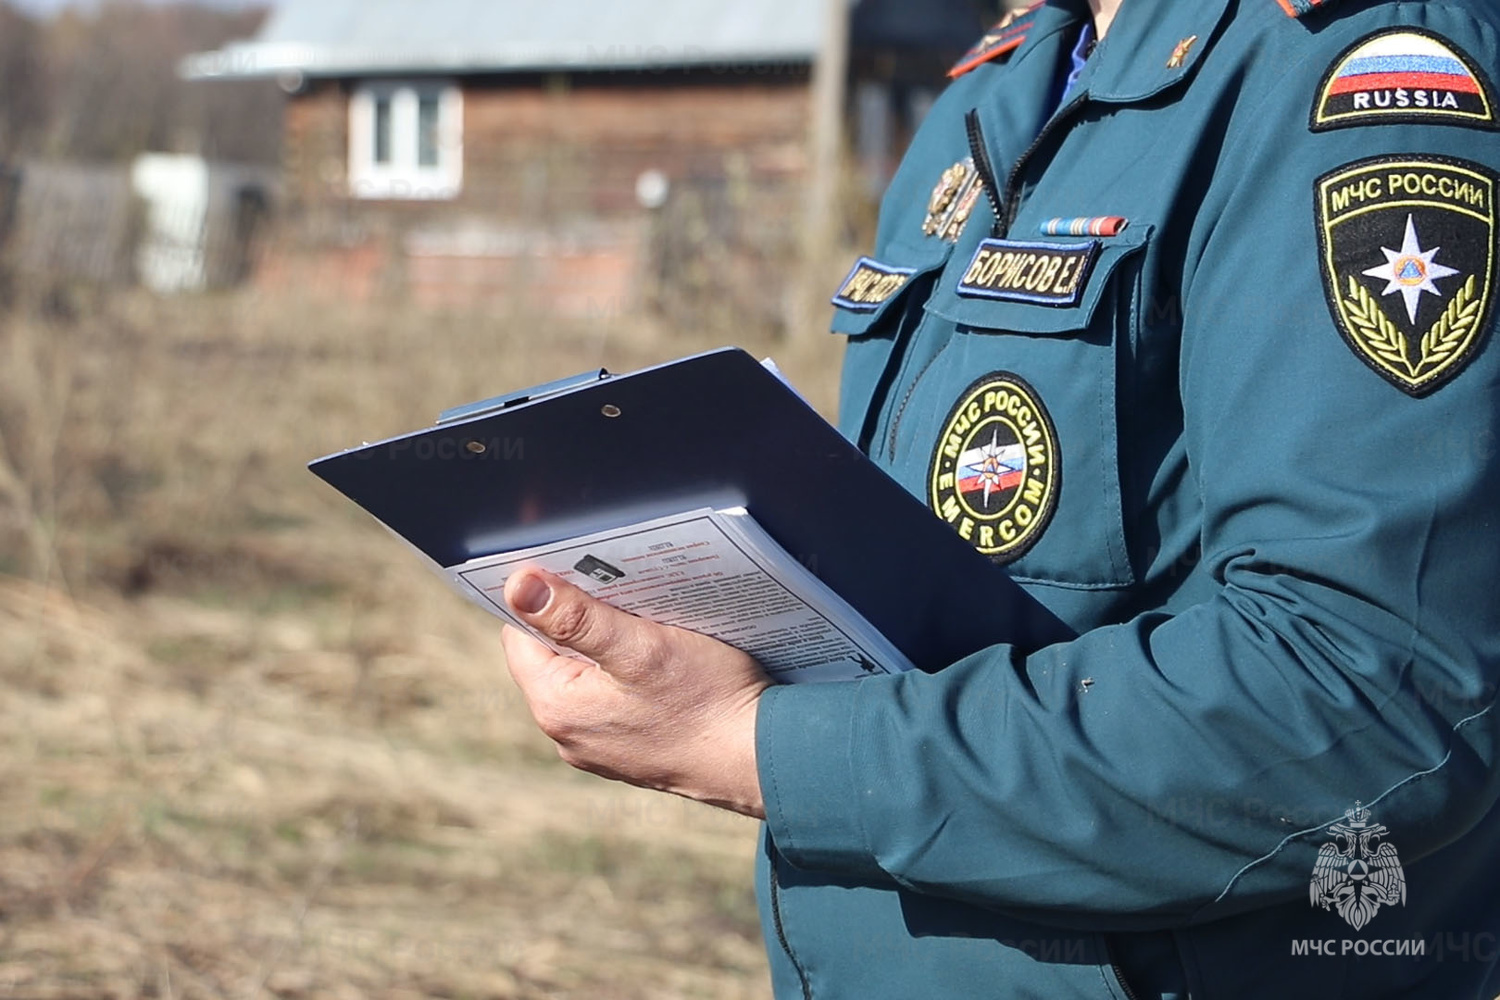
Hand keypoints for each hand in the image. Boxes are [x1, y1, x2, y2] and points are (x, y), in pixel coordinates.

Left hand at [499, 567, 772, 817]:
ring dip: (610, 646)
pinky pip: (616, 699)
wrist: (764, 759)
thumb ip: (574, 617)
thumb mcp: (639, 645)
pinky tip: (665, 659)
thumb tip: (516, 586)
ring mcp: (600, 748)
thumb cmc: (707, 701)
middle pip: (555, 657)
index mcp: (558, 708)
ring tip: (647, 621)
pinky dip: (632, 674)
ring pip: (588, 677)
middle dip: (581, 620)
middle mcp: (569, 736)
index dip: (541, 599)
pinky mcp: (632, 751)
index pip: (520, 636)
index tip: (572, 571)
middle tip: (621, 591)